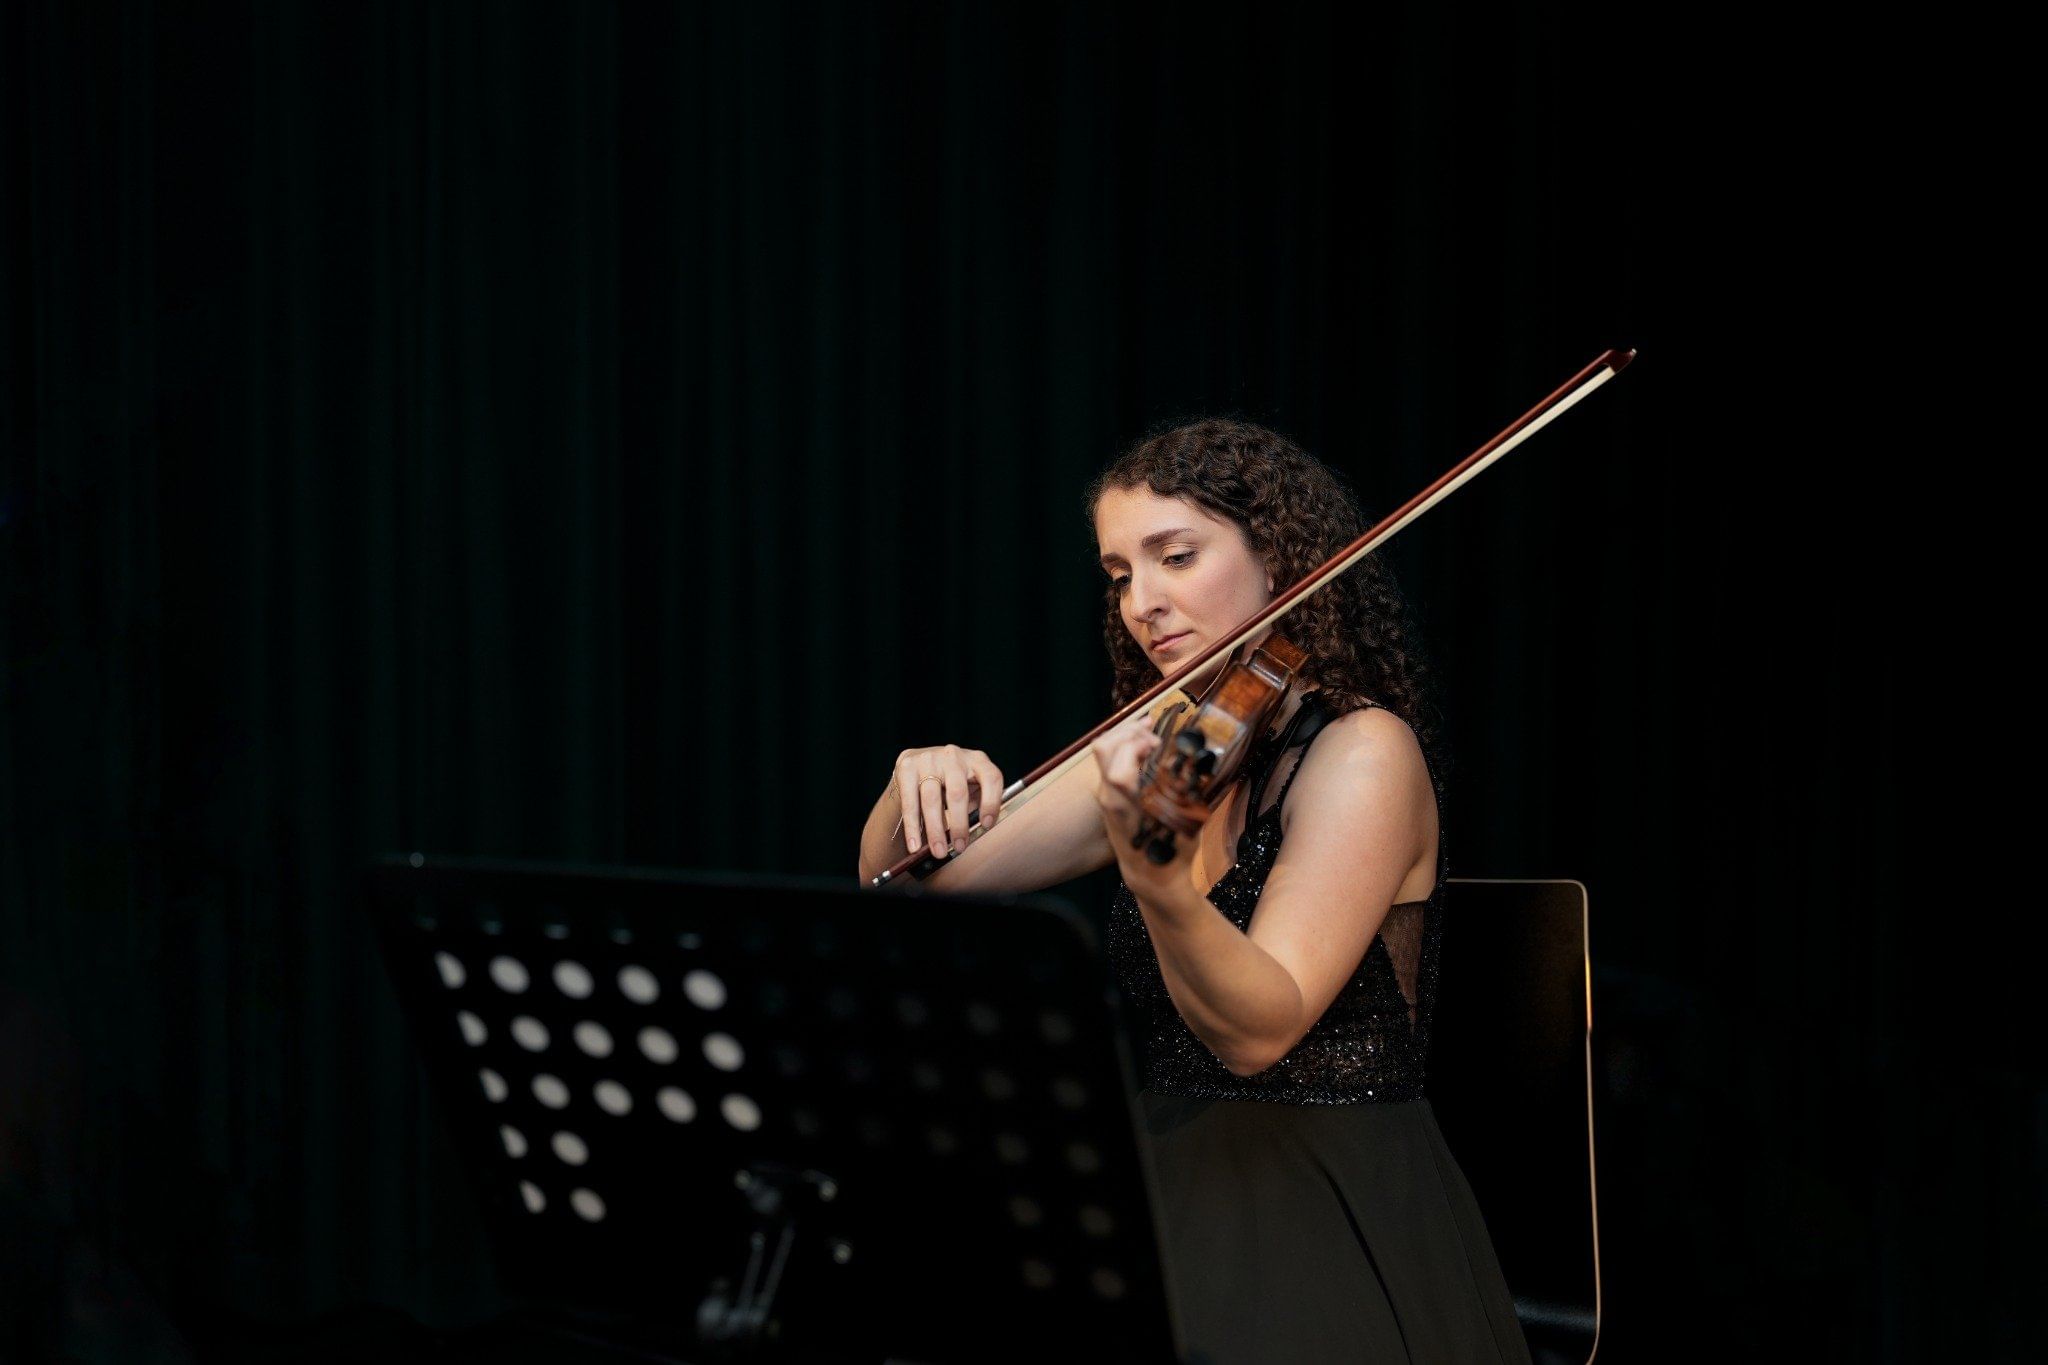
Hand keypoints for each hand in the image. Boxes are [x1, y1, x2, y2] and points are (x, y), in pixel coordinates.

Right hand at [893, 745, 1003, 858]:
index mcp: (977, 760)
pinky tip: (915, 844)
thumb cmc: (950, 783)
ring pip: (932, 799)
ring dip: (935, 830)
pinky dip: (912, 827)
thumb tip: (975, 834)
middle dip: (958, 825)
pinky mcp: (907, 767)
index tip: (986, 826)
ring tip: (939, 851)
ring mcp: (929, 758)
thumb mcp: (969, 788)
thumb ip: (975, 806)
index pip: (991, 778)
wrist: (917, 765)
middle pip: (957, 792)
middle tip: (959, 848)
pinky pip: (910, 802)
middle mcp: (954, 755)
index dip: (991, 803)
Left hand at [1091, 714, 1200, 901]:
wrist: (1152, 879)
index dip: (1138, 740)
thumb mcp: (1187, 820)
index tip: (1160, 742)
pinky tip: (1145, 749)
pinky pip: (1109, 764)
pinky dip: (1125, 750)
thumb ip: (1187, 787)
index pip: (1118, 758)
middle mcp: (1109, 796)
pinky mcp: (1108, 799)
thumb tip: (1193, 756)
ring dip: (1126, 738)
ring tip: (1149, 734)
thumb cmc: (1173, 852)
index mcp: (1125, 801)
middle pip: (1103, 747)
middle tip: (1153, 733)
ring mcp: (1105, 797)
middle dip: (1129, 731)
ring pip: (1104, 753)